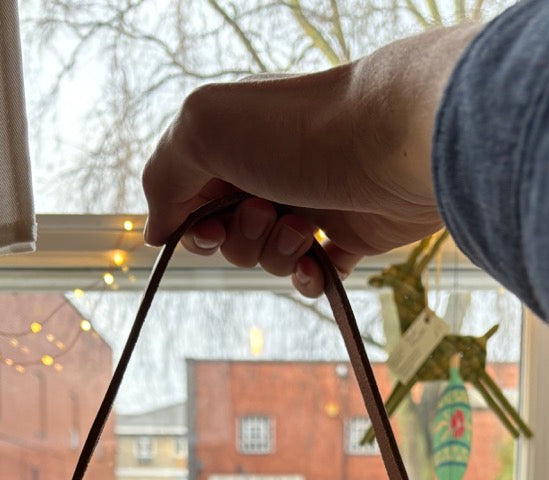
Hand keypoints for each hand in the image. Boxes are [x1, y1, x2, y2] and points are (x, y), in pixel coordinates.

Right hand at [142, 25, 477, 296]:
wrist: (394, 145)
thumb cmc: (297, 132)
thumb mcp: (202, 131)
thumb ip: (162, 177)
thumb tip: (154, 232)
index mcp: (228, 142)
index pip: (185, 200)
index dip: (192, 224)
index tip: (210, 222)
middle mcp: (265, 170)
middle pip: (224, 236)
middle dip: (238, 238)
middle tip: (265, 209)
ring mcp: (306, 203)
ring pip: (265, 258)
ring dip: (275, 252)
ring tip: (304, 225)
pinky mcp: (346, 234)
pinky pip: (310, 277)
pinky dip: (307, 279)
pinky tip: (318, 265)